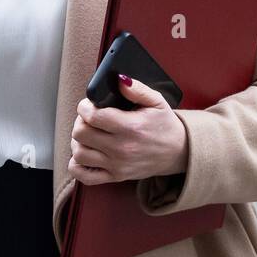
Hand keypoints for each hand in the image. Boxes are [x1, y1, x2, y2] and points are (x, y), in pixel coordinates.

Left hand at [68, 74, 188, 185]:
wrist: (178, 152)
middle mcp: (121, 148)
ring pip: (79, 154)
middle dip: (80, 121)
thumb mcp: (156, 101)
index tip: (88, 105)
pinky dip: (77, 165)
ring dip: (78, 142)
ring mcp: (117, 165)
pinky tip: (85, 154)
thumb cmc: (165, 125)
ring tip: (88, 134)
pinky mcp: (115, 177)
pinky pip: (84, 177)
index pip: (93, 116)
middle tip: (88, 118)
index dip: (84, 107)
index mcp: (130, 127)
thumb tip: (119, 80)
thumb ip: (137, 89)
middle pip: (81, 134)